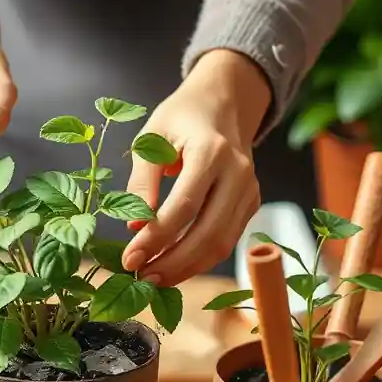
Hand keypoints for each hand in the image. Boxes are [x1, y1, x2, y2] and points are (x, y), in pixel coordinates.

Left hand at [121, 50, 271, 286]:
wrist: (223, 103)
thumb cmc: (181, 117)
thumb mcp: (151, 137)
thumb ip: (142, 180)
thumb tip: (134, 226)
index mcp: (212, 151)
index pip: (185, 205)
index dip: (157, 237)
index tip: (130, 258)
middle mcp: (238, 173)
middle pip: (209, 233)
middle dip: (173, 263)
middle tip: (140, 278)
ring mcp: (250, 190)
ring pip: (222, 244)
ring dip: (187, 268)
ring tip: (153, 279)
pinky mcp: (252, 203)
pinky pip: (227, 240)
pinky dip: (200, 259)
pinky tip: (173, 266)